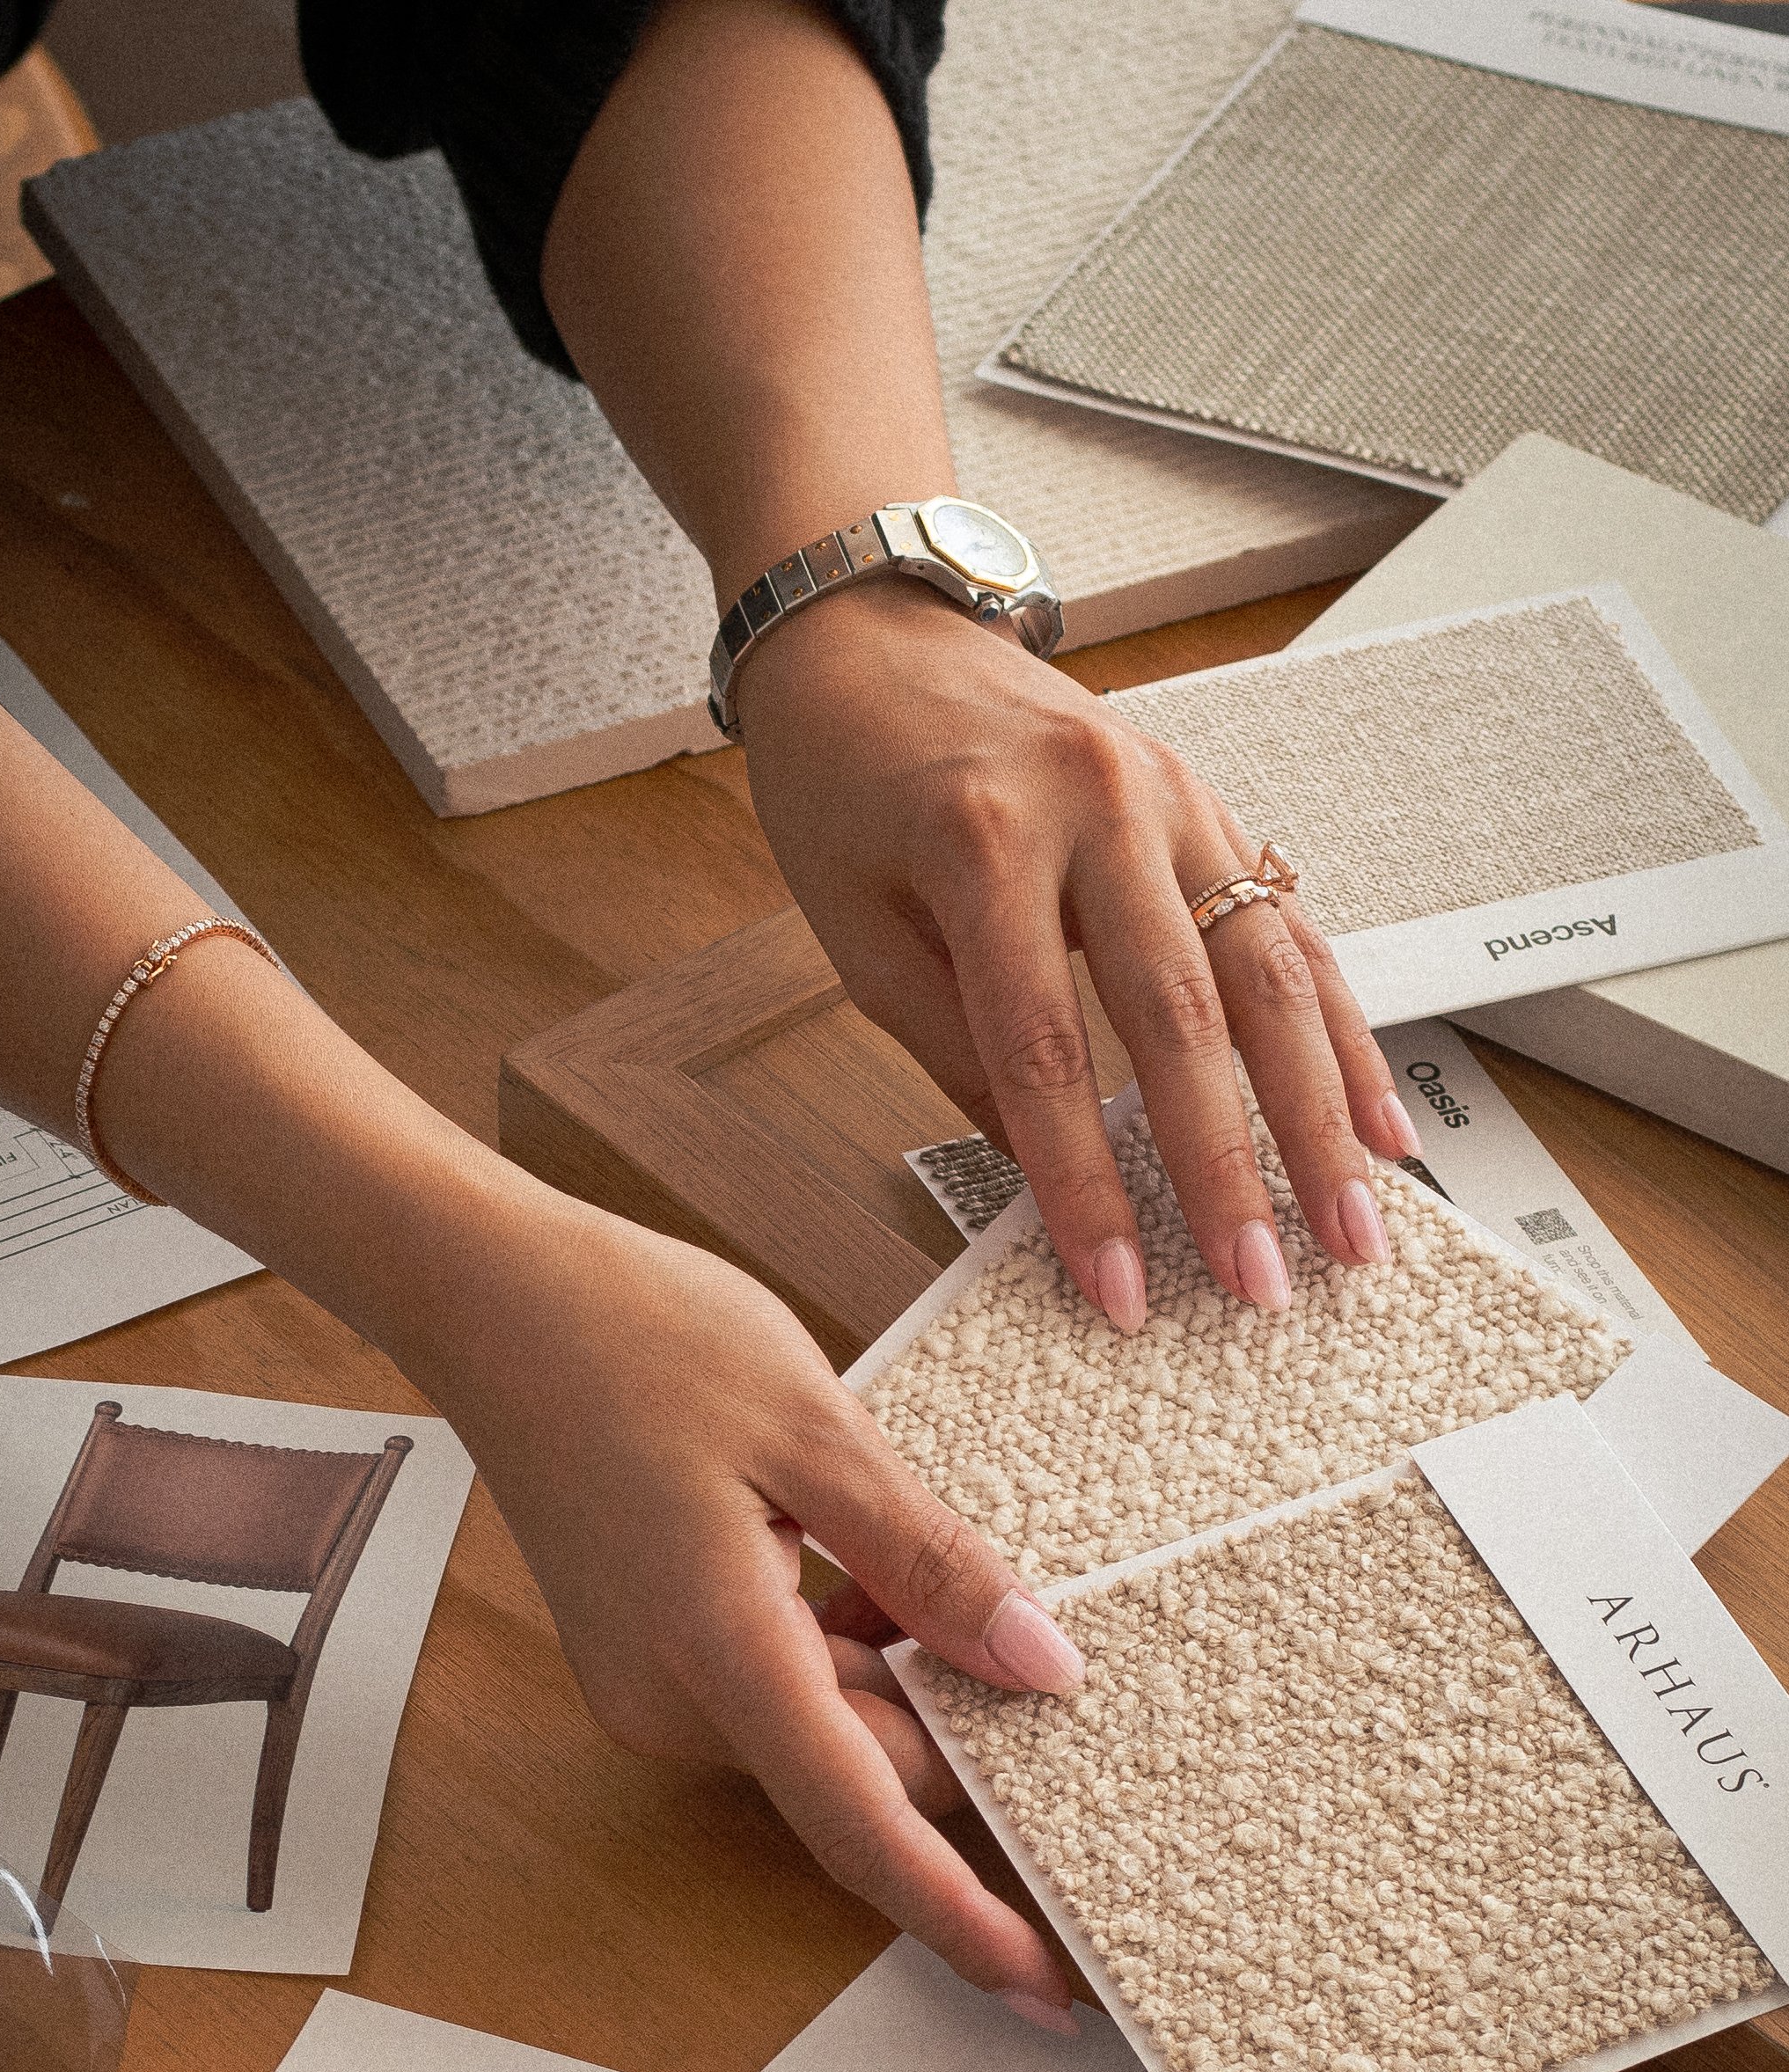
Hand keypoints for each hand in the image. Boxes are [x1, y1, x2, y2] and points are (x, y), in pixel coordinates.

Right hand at [429, 1183, 1083, 2023]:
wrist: (484, 1295)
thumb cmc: (631, 1334)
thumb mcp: (817, 1429)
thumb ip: (933, 1562)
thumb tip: (1040, 1665)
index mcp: (718, 1653)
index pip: (863, 1826)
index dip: (960, 1915)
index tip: (1045, 1984)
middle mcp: (672, 1701)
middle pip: (858, 1774)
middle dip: (952, 1731)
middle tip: (1036, 1649)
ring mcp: (650, 1686)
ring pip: (824, 1729)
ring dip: (896, 1674)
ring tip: (906, 1542)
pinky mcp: (648, 1657)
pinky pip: (778, 1688)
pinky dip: (843, 1648)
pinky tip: (859, 1553)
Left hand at [734, 584, 1422, 1330]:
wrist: (874, 630)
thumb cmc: (845, 780)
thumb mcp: (857, 927)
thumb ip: (956, 1047)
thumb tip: (1043, 1182)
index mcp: (985, 840)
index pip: (1046, 1051)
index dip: (1086, 1186)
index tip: (1120, 1288)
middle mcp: (1099, 807)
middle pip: (1184, 1016)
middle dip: (1232, 1168)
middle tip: (1263, 1283)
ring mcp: (1173, 797)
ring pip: (1269, 974)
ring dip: (1321, 1115)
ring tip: (1353, 1227)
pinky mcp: (1211, 804)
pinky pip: (1294, 930)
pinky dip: (1344, 1034)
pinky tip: (1381, 1124)